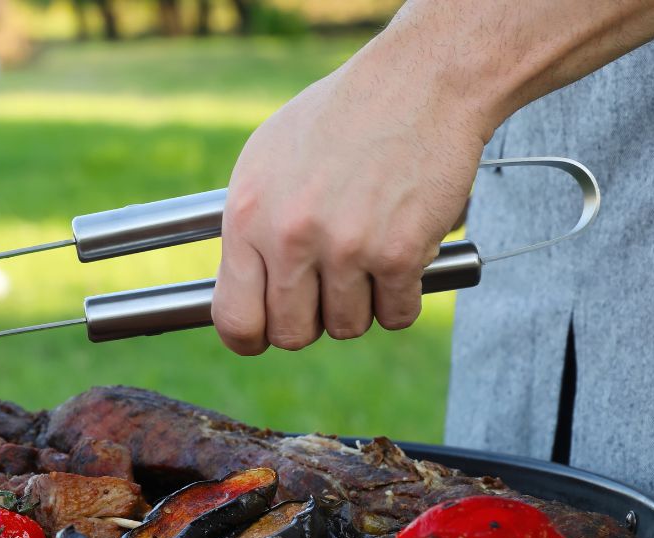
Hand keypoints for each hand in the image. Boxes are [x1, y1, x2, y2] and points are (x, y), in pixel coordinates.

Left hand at [212, 47, 485, 354]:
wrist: (419, 83)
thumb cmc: (339, 119)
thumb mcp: (265, 163)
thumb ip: (249, 230)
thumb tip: (239, 291)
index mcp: (247, 217)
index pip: (234, 318)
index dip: (250, 338)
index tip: (264, 334)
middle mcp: (290, 238)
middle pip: (292, 335)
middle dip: (310, 322)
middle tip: (326, 290)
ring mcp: (345, 249)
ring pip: (346, 328)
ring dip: (360, 306)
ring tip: (366, 258)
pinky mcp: (399, 254)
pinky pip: (396, 315)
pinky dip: (402, 298)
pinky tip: (401, 258)